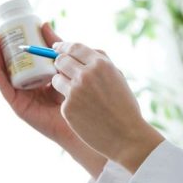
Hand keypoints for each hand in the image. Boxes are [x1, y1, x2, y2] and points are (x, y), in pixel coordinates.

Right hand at [0, 24, 107, 176]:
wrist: (85, 120)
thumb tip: (43, 25)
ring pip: (2, 72)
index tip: (3, 25)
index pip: (19, 56)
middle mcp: (26, 85)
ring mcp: (21, 95)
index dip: (10, 41)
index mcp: (37, 76)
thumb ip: (54, 47)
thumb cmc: (78, 95)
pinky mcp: (18, 105)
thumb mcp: (64, 64)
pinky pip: (4, 85)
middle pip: (6, 62)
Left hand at [50, 41, 163, 172]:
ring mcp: (75, 91)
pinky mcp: (67, 108)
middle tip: (62, 70)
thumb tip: (77, 50)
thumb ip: (99, 61)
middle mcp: (86, 75)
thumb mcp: (117, 76)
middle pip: (60, 60)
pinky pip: (62, 99)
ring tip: (78, 95)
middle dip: (59, 63)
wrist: (127, 136)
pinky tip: (83, 112)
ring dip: (61, 83)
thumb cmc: (124, 106)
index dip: (62, 46)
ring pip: (56, 78)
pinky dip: (69, 103)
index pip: (74, 47)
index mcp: (100, 64)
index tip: (55, 47)